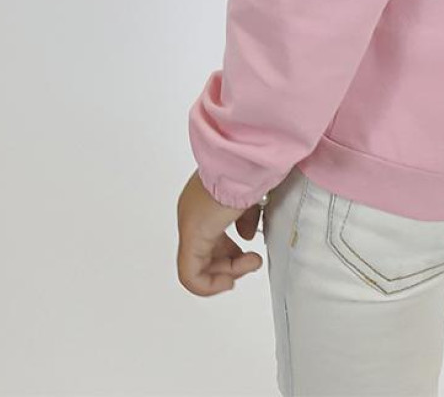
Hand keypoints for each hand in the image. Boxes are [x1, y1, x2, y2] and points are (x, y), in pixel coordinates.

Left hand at [176, 168, 265, 296]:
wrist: (245, 158)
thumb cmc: (251, 170)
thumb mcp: (250, 198)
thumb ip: (246, 218)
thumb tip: (246, 236)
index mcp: (205, 201)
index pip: (211, 237)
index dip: (230, 252)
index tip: (249, 254)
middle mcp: (192, 213)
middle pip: (206, 254)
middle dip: (231, 265)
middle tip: (252, 261)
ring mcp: (190, 224)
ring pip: (198, 267)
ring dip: (228, 272)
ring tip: (251, 262)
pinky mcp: (192, 235)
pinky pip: (190, 276)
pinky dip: (209, 285)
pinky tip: (230, 280)